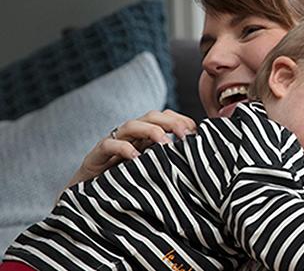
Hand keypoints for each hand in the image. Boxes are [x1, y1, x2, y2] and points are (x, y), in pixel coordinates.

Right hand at [65, 109, 196, 187]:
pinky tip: (136, 158)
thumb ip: (169, 165)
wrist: (87, 204)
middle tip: (186, 134)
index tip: (196, 133)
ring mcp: (112, 144)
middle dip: (171, 121)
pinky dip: (123, 148)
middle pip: (151, 116)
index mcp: (145, 138)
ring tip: (166, 144)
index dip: (181, 120)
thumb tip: (199, 166)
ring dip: (151, 130)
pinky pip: (109, 145)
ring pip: (131, 125)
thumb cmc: (125, 188)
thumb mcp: (151, 174)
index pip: (165, 118)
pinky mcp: (95, 157)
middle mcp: (130, 137)